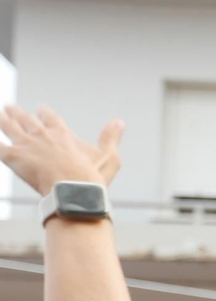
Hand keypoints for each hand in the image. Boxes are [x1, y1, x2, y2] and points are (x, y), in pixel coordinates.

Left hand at [0, 106, 122, 194]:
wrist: (73, 191)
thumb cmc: (92, 179)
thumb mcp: (108, 158)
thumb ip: (111, 138)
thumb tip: (120, 122)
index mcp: (62, 135)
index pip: (50, 118)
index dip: (44, 113)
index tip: (40, 109)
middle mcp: (41, 135)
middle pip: (26, 120)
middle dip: (17, 114)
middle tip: (10, 109)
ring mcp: (25, 144)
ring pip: (8, 126)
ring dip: (2, 120)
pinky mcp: (12, 156)